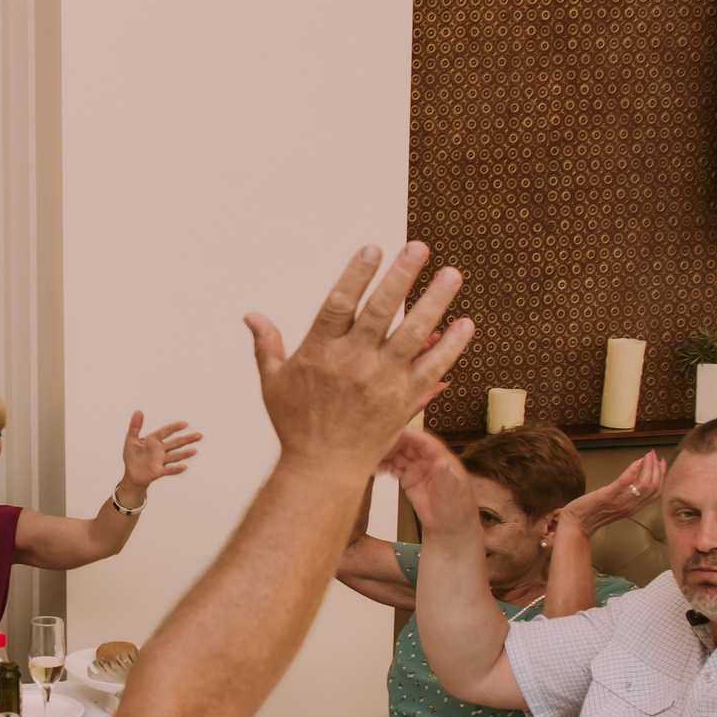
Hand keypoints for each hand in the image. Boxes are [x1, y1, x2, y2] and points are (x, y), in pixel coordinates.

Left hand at [121, 410, 199, 487]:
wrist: (131, 474)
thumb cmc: (132, 456)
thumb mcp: (131, 440)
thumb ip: (135, 426)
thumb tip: (138, 411)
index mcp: (154, 440)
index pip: (166, 432)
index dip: (174, 428)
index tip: (185, 424)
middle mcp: (160, 450)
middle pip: (176, 443)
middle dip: (187, 439)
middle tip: (200, 435)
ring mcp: (161, 461)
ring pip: (175, 456)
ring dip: (184, 454)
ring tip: (194, 451)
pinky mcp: (158, 472)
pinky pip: (168, 470)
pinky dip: (176, 469)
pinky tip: (184, 467)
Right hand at [246, 242, 469, 471]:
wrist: (322, 469)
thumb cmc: (296, 425)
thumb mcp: (273, 382)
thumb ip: (267, 344)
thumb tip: (251, 315)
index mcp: (320, 353)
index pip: (339, 303)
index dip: (356, 274)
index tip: (373, 248)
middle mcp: (352, 363)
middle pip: (380, 311)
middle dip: (401, 276)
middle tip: (418, 247)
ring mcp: (382, 381)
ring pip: (413, 335)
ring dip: (435, 302)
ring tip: (452, 275)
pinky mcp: (404, 400)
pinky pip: (433, 368)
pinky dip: (452, 347)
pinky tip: (465, 324)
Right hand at [376, 426, 473, 531]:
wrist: (449, 525)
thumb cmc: (457, 508)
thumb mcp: (453, 494)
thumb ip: (445, 478)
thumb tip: (441, 462)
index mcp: (440, 457)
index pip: (421, 440)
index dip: (405, 435)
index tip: (388, 435)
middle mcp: (427, 459)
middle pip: (406, 444)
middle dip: (389, 445)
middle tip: (373, 450)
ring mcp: (417, 468)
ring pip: (397, 455)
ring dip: (384, 456)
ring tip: (370, 461)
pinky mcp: (408, 478)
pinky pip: (393, 467)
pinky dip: (383, 467)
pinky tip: (375, 470)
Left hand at [560, 450, 661, 534]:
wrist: (577, 523)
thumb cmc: (593, 513)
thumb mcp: (616, 504)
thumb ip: (627, 493)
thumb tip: (635, 476)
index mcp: (634, 507)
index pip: (656, 492)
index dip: (662, 476)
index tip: (662, 463)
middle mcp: (631, 506)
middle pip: (654, 487)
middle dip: (657, 468)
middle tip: (654, 455)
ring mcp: (621, 501)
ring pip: (645, 485)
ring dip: (649, 467)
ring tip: (648, 455)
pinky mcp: (608, 496)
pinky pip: (625, 483)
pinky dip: (633, 471)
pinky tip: (637, 461)